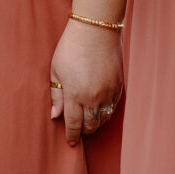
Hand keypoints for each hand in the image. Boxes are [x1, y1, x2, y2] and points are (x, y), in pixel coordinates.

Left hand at [48, 14, 124, 144]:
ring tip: (89, 124)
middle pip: (91, 125)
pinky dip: (107, 113)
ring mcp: (108, 92)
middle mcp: (93, 97)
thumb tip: (55, 116)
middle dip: (84, 132)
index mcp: (75, 94)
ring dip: (96, 124)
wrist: (95, 30)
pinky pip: (114, 107)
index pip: (74, 124)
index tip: (70, 142)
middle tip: (79, 134)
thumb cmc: (70, 48)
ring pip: (104, 119)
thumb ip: (56, 95)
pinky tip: (101, 112)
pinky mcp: (119, 85)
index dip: (72, 136)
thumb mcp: (55, 70)